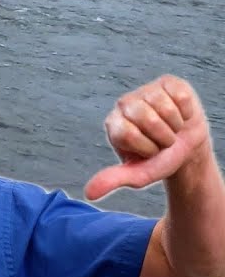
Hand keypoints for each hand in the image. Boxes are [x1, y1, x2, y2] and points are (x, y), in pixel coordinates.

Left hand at [85, 75, 213, 199]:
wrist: (185, 148)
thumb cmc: (159, 160)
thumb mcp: (138, 175)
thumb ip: (114, 180)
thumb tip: (89, 193)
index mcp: (114, 124)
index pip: (127, 133)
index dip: (146, 147)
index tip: (150, 152)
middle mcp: (125, 104)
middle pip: (146, 117)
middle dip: (163, 137)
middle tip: (163, 141)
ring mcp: (146, 91)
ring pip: (164, 107)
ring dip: (176, 125)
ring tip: (172, 129)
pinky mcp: (167, 83)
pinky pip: (179, 96)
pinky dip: (186, 111)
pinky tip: (181, 115)